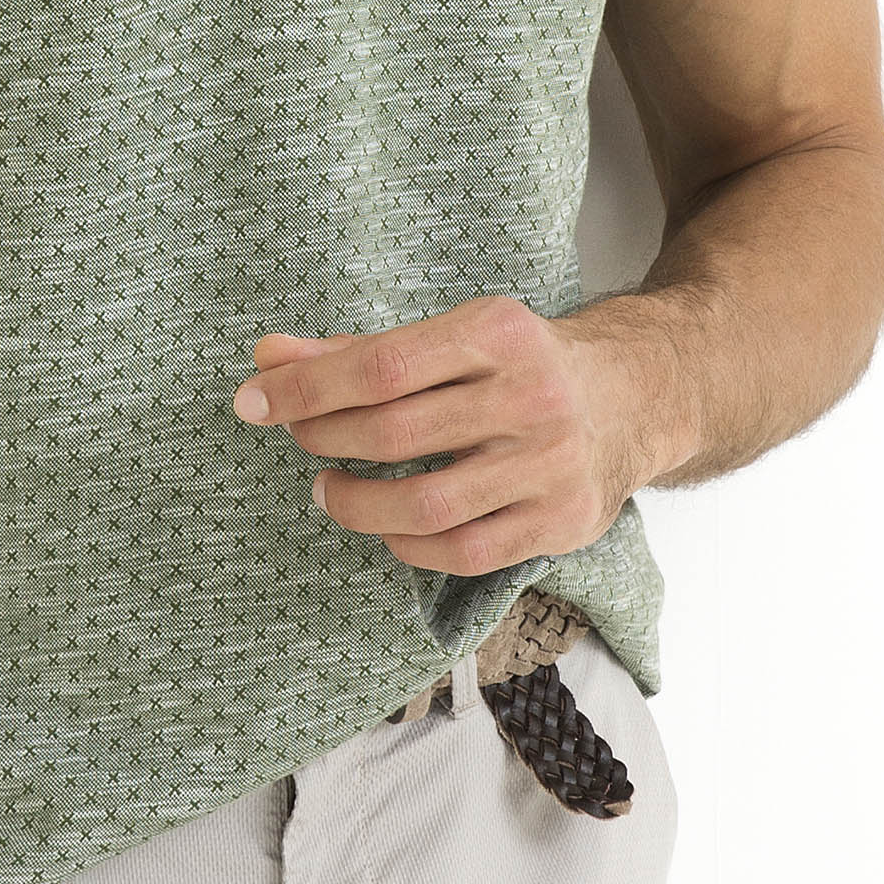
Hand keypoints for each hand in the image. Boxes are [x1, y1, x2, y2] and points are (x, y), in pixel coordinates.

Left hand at [230, 293, 694, 575]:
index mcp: (497, 332)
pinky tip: (386, 527)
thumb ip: (358, 351)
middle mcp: (530, 395)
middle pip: (396, 432)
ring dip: (356, 504)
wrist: (631, 397)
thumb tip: (266, 359)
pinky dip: (407, 546)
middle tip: (296, 440)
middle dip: (324, 438)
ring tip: (328, 491)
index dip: (306, 387)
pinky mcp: (561, 521)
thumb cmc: (516, 363)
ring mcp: (549, 464)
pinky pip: (463, 551)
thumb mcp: (451, 337)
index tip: (252, 400)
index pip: (381, 365)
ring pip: (426, 505)